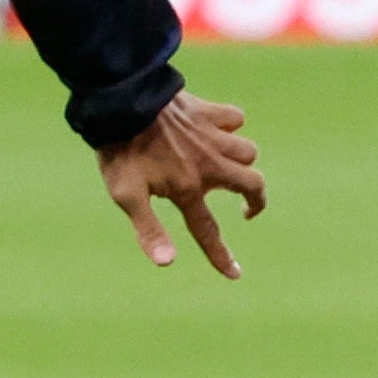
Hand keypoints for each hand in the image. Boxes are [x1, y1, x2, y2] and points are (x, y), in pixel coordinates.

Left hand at [99, 87, 262, 276]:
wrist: (120, 103)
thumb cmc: (120, 152)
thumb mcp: (126, 195)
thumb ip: (149, 229)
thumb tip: (167, 263)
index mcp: (188, 188)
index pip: (208, 231)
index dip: (220, 256)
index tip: (234, 274)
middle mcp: (209, 164)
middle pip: (253, 185)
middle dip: (257, 199)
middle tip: (247, 208)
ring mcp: (212, 136)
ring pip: (249, 152)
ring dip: (244, 162)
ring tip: (228, 168)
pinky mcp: (208, 111)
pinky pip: (236, 118)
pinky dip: (232, 126)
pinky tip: (218, 130)